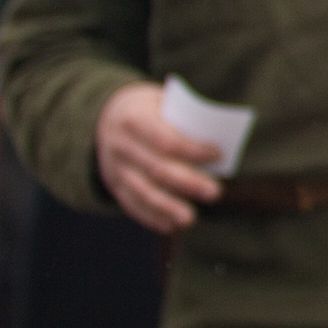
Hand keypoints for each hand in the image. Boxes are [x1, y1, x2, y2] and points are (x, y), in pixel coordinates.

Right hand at [94, 81, 227, 234]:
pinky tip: (169, 226)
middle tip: (215, 192)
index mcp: (134, 118)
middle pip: (157, 168)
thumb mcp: (162, 102)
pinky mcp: (114, 185)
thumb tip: (220, 137)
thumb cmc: (151, 110)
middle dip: (187, 182)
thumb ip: (183, 119)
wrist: (107, 116)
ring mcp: (115, 167)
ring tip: (190, 219)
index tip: (218, 155)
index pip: (166, 139)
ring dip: (168, 207)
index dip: (191, 150)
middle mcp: (121, 145)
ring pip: (143, 191)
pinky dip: (151, 216)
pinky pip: (131, 204)